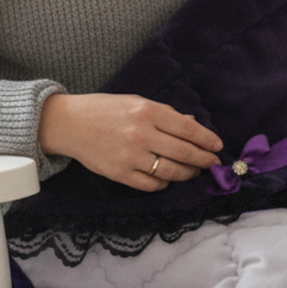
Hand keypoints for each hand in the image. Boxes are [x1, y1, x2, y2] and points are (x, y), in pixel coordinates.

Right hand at [38, 93, 222, 190]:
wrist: (69, 124)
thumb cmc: (105, 110)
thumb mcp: (136, 102)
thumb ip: (166, 114)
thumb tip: (193, 123)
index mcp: (147, 111)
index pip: (187, 128)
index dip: (206, 139)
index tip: (217, 146)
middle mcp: (141, 134)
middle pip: (183, 152)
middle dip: (203, 160)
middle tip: (213, 164)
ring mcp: (130, 156)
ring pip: (171, 171)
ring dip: (188, 174)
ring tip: (194, 172)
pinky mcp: (120, 173)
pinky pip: (151, 184)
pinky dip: (164, 183)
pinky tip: (168, 177)